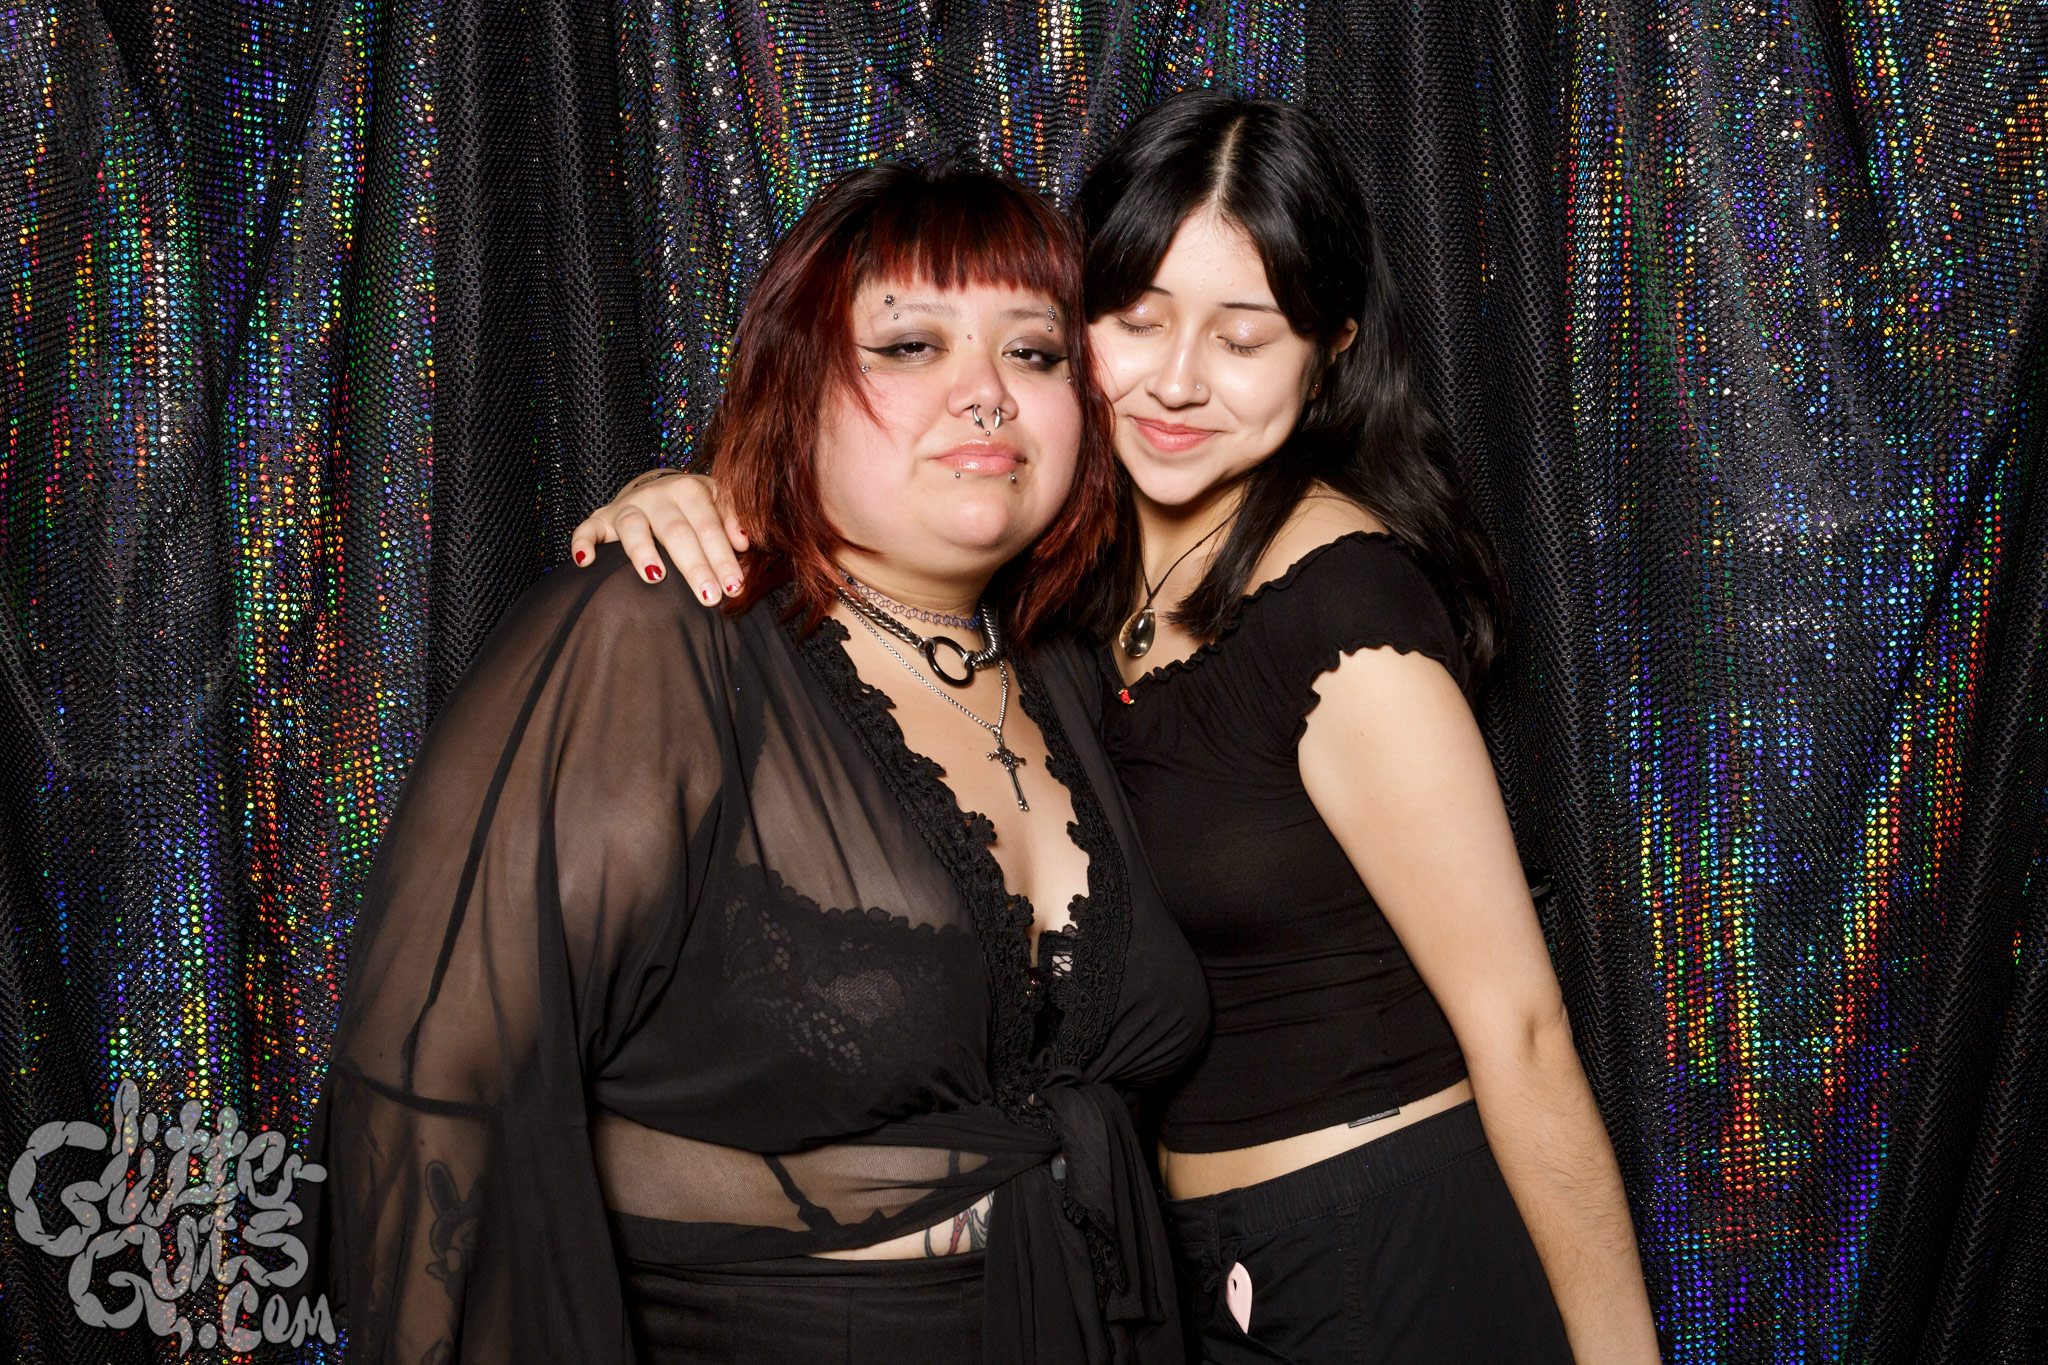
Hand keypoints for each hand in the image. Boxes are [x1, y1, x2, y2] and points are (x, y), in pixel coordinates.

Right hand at [569, 470, 748, 603]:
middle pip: (676, 531)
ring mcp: (627, 506)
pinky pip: (587, 528)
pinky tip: (585, 562)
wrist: (656, 488)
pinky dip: (583, 542)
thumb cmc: (694, 506)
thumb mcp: (718, 504)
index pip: (708, 526)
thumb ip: (733, 518)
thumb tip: (743, 542)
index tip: (734, 587)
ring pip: (633, 526)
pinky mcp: (601, 519)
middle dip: (694, 565)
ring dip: (643, 552)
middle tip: (709, 597)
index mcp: (689, 490)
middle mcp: (656, 495)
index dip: (722, 556)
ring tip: (656, 578)